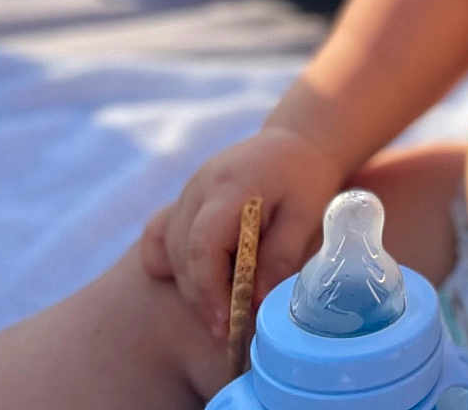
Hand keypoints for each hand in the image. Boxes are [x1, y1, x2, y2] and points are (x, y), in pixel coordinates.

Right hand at [140, 127, 343, 336]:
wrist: (298, 141)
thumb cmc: (306, 177)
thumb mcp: (306, 214)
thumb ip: (280, 256)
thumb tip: (254, 302)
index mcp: (232, 185)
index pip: (203, 244)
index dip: (209, 289)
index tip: (226, 322)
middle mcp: (200, 185)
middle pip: (182, 252)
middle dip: (202, 296)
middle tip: (229, 326)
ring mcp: (188, 190)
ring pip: (170, 248)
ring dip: (192, 282)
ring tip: (224, 303)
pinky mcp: (184, 198)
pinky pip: (160, 236)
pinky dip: (173, 262)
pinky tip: (202, 276)